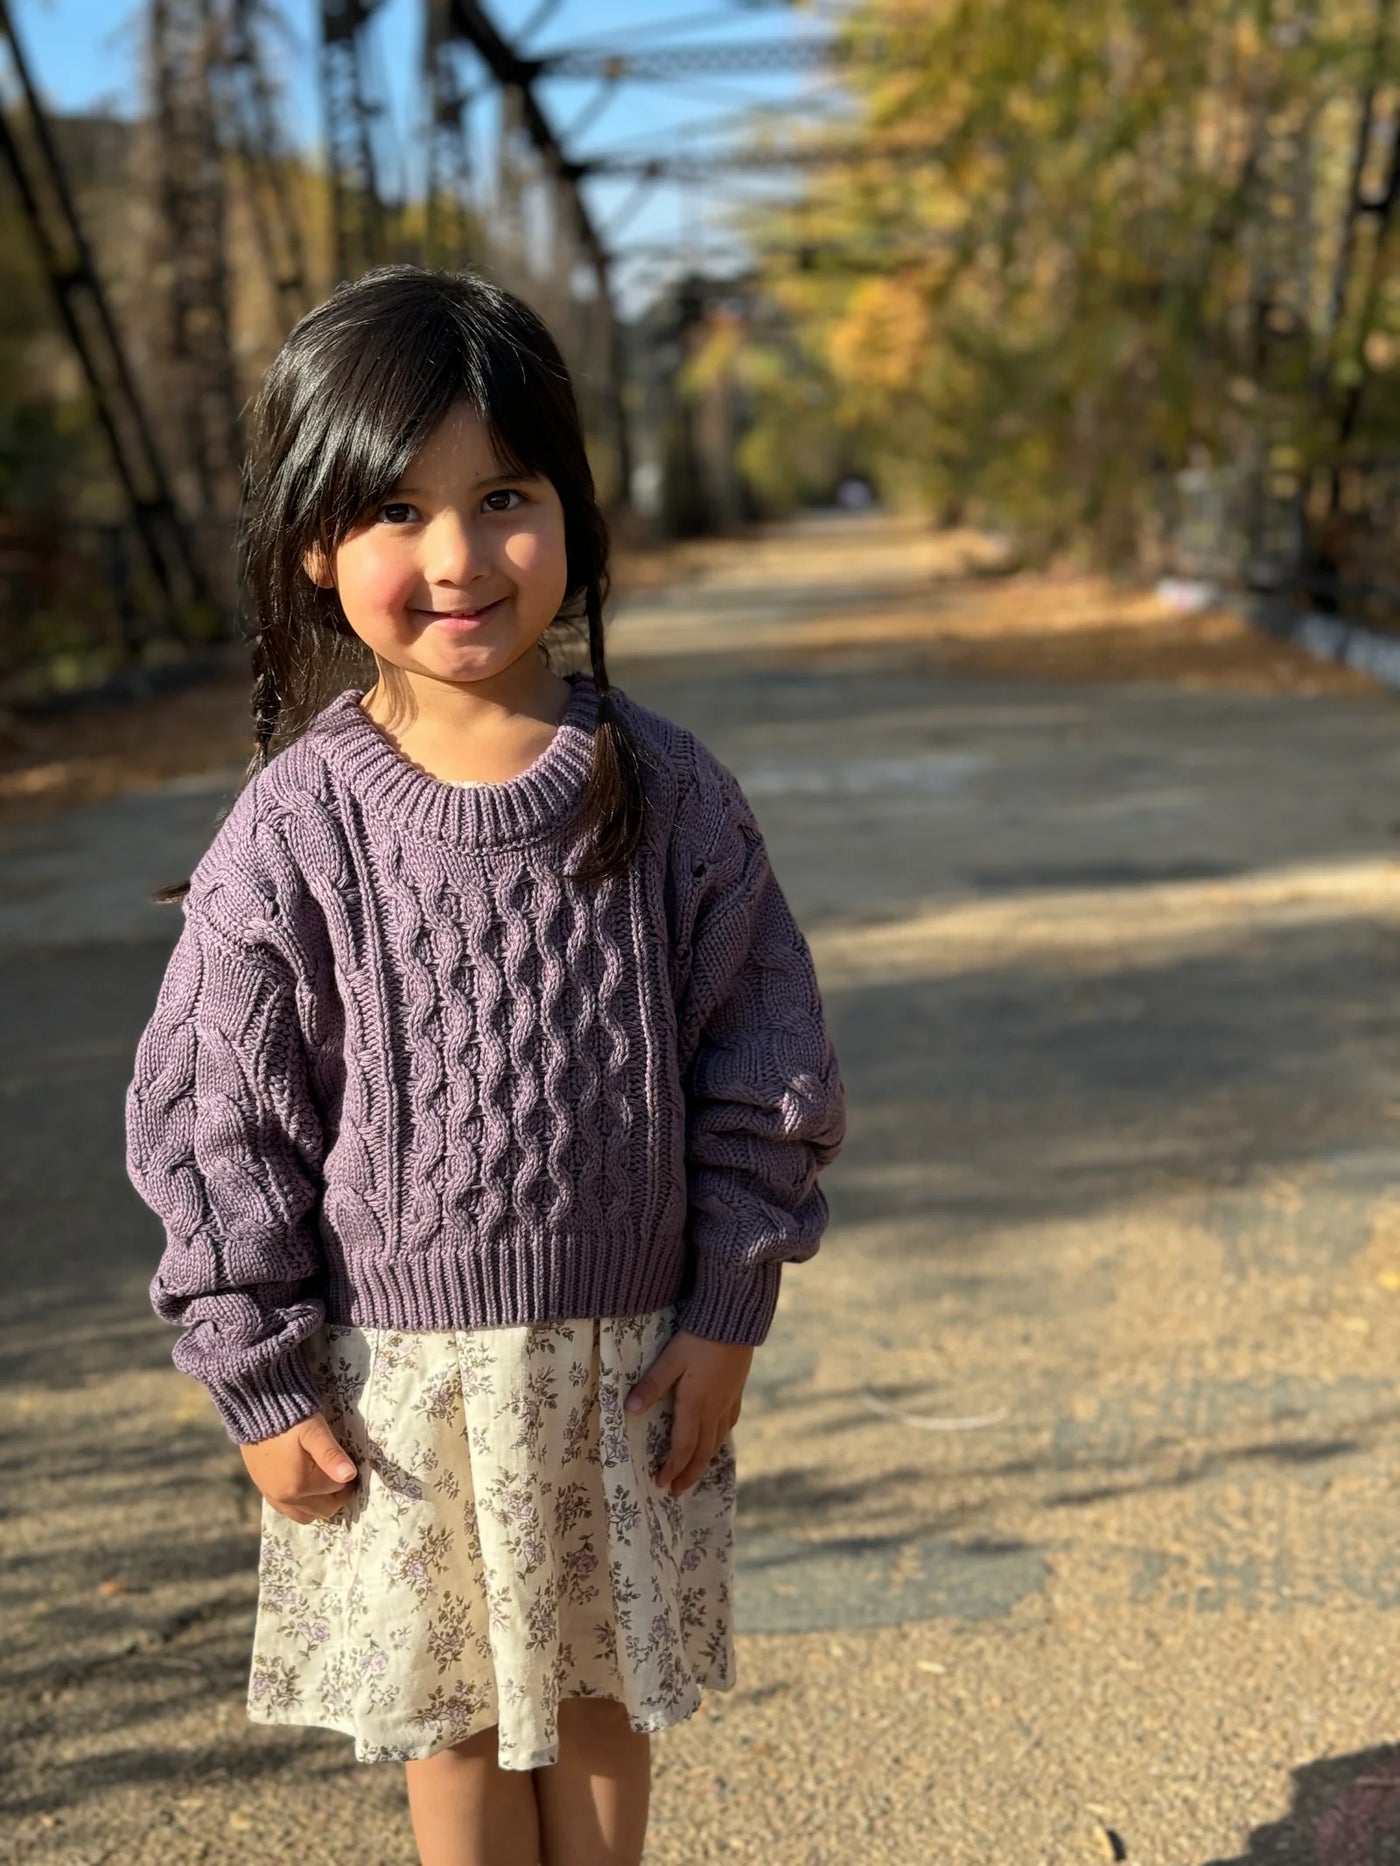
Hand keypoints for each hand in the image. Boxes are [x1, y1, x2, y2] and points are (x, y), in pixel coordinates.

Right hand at [239, 1410, 359, 1523]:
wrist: (255, 1410)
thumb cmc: (290, 1419)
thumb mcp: (314, 1432)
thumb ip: (331, 1455)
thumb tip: (350, 1475)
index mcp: (300, 1485)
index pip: (337, 1489)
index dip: (347, 1476)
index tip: (351, 1462)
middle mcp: (285, 1498)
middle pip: (324, 1508)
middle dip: (337, 1494)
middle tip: (342, 1472)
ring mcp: (273, 1497)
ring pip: (306, 1515)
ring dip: (319, 1503)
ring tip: (325, 1480)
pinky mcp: (264, 1491)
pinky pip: (288, 1510)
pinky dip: (301, 1504)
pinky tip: (305, 1484)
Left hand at [625, 1328, 752, 1495]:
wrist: (735, 1319)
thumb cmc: (698, 1337)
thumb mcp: (670, 1359)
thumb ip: (651, 1385)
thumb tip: (629, 1410)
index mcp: (695, 1405)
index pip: (683, 1448)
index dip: (672, 1468)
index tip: (660, 1484)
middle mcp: (714, 1409)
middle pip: (703, 1452)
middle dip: (689, 1474)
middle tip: (677, 1490)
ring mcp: (728, 1400)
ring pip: (718, 1440)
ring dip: (704, 1460)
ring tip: (694, 1471)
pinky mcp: (737, 1390)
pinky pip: (729, 1424)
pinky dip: (719, 1438)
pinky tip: (717, 1435)